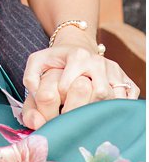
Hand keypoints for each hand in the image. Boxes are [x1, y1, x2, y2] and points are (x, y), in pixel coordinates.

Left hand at [20, 43, 139, 128]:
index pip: (71, 86)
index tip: (59, 101)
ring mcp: (115, 71)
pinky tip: (105, 111)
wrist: (78, 48)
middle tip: (75, 113)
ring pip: (115, 97)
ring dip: (101, 109)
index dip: (62, 98)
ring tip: (88, 112)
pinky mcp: (127, 80)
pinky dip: (120, 108)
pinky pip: (129, 99)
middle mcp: (100, 62)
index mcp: (78, 56)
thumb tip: (39, 97)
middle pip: (99, 93)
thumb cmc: (56, 59)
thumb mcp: (37, 62)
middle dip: (85, 106)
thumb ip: (30, 77)